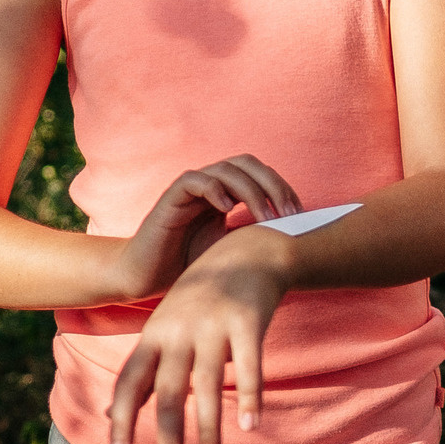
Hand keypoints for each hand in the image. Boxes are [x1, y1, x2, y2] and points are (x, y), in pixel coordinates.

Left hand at [105, 221, 296, 443]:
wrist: (247, 251)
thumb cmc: (201, 298)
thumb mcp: (163, 327)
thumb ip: (142, 370)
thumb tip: (110, 411)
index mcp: (155, 335)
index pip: (131, 383)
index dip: (123, 420)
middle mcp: (179, 331)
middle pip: (170, 393)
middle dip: (170, 440)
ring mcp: (214, 325)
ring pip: (208, 386)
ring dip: (210, 431)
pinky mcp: (248, 321)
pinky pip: (249, 366)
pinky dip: (250, 397)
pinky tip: (250, 426)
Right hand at [110, 156, 301, 302]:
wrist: (145, 279)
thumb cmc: (188, 268)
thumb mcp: (231, 253)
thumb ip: (255, 239)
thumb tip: (295, 244)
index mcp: (227, 194)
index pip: (260, 174)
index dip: (283, 188)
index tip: (299, 216)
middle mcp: (211, 187)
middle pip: (248, 163)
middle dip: (273, 185)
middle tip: (289, 213)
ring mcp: (190, 190)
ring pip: (226, 169)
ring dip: (251, 190)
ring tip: (264, 216)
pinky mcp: (170, 199)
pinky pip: (194, 180)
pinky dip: (214, 189)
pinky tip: (228, 210)